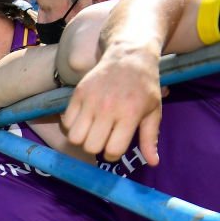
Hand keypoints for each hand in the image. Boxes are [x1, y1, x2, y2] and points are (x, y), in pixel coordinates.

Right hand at [60, 47, 161, 163]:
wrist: (129, 57)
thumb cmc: (144, 87)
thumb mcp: (153, 111)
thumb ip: (150, 138)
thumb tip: (153, 162)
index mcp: (130, 114)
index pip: (112, 150)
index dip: (113, 154)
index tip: (116, 146)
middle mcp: (108, 108)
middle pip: (90, 146)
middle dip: (97, 147)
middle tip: (103, 138)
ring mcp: (90, 100)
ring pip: (74, 137)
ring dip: (82, 139)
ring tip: (91, 131)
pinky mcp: (78, 94)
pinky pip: (66, 122)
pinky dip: (72, 126)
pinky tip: (83, 120)